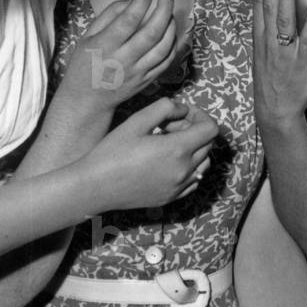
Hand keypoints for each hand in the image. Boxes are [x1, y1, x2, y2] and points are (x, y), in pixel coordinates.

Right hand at [58, 0, 176, 113]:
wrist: (86, 100)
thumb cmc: (84, 64)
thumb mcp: (88, 36)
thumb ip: (109, 15)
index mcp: (105, 45)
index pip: (129, 19)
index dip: (141, 0)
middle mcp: (122, 59)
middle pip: (152, 32)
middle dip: (164, 7)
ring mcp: (137, 73)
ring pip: (163, 47)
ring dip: (171, 26)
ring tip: (170, 11)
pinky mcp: (146, 82)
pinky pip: (166, 62)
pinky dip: (173, 45)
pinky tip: (171, 32)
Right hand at [86, 98, 217, 209]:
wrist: (95, 187)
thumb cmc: (112, 152)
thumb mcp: (137, 121)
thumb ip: (165, 108)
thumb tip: (183, 109)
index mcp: (178, 150)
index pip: (211, 129)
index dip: (201, 116)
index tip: (184, 113)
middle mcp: (184, 170)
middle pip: (208, 143)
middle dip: (194, 130)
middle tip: (169, 126)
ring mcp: (179, 187)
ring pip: (204, 162)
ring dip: (194, 148)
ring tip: (169, 143)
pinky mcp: (172, 198)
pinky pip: (194, 180)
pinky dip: (190, 167)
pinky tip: (168, 161)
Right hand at [253, 0, 306, 126]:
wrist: (276, 110)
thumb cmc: (272, 79)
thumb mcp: (264, 50)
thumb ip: (269, 27)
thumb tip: (273, 4)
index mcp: (261, 37)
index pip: (259, 4)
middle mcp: (271, 41)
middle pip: (269, 7)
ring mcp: (286, 51)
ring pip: (285, 20)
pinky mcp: (303, 61)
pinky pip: (306, 39)